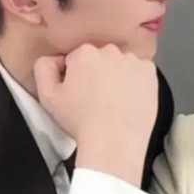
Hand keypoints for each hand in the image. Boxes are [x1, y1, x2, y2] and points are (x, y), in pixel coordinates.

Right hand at [34, 45, 158, 184]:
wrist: (114, 142)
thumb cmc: (80, 121)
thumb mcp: (48, 97)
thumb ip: (44, 69)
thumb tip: (54, 59)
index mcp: (84, 53)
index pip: (76, 59)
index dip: (74, 77)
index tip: (77, 94)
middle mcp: (110, 51)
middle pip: (99, 59)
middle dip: (96, 73)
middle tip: (95, 99)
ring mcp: (133, 61)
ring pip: (120, 64)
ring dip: (116, 76)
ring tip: (113, 102)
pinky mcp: (150, 74)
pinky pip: (139, 72)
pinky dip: (135, 82)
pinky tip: (128, 99)